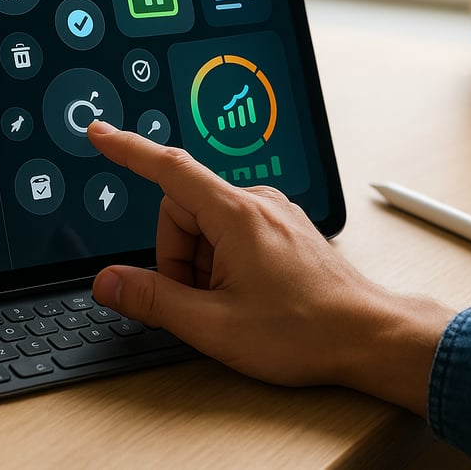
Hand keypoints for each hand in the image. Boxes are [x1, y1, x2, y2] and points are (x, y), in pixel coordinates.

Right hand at [87, 121, 454, 417]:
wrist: (370, 338)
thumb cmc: (305, 332)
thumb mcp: (214, 325)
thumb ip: (153, 300)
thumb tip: (108, 282)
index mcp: (235, 215)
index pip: (168, 169)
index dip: (127, 150)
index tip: (100, 133)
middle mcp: (256, 202)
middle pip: (182, 211)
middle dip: (176, 258)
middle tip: (200, 302)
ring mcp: (273, 213)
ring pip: (206, 226)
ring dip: (201, 265)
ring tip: (230, 305)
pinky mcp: (282, 227)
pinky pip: (232, 232)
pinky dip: (223, 262)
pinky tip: (245, 296)